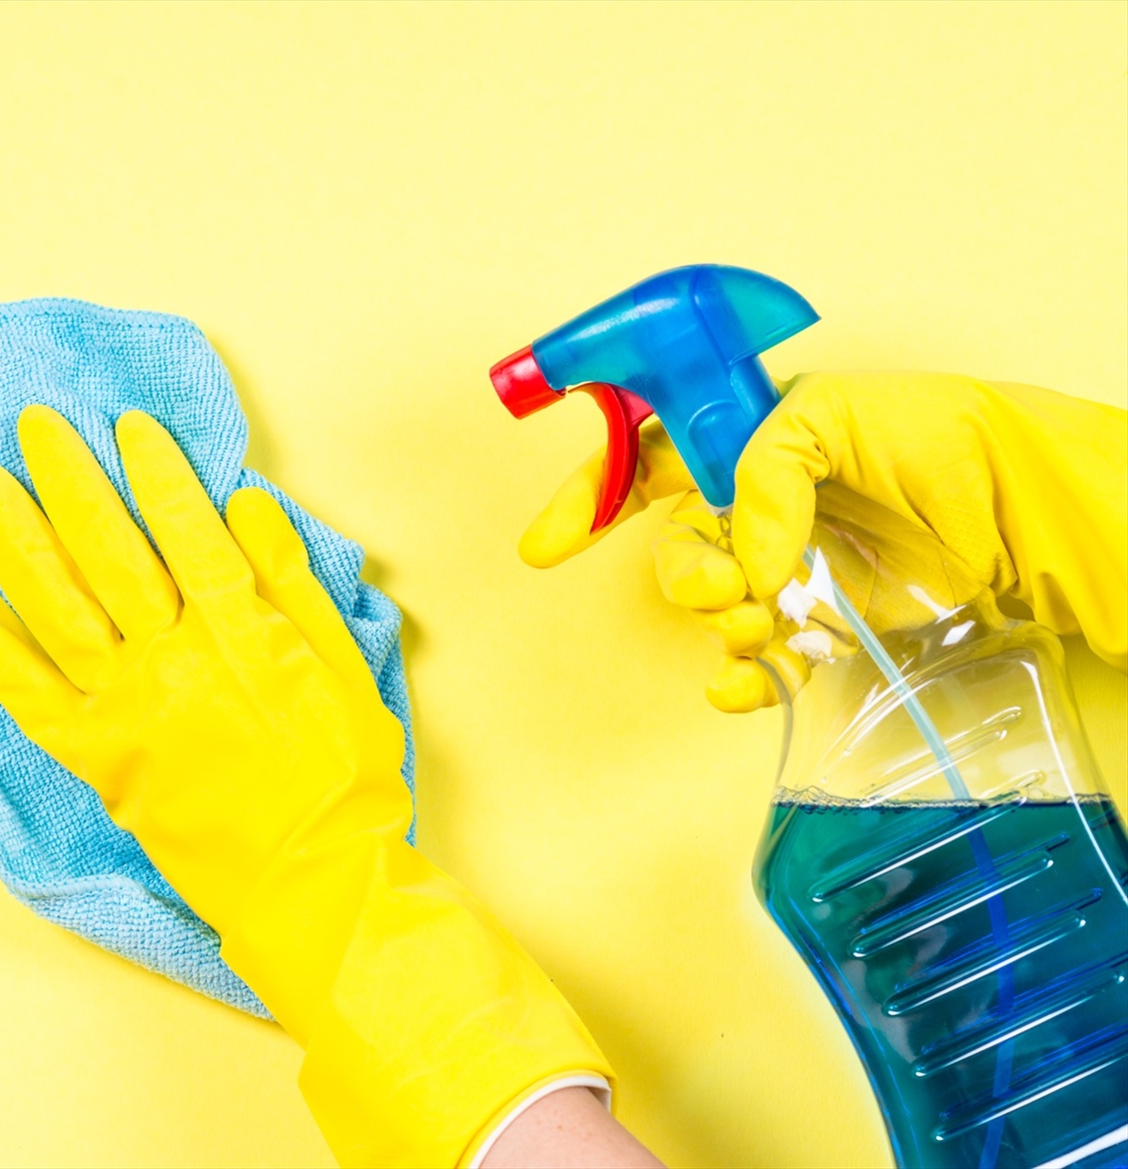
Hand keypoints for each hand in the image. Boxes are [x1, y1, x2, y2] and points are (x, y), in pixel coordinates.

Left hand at [0, 406, 614, 1165]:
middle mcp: (175, 663)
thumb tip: (246, 504)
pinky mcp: (97, 758)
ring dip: (15, 539)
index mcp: (243, 634)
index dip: (158, 471)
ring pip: (56, 609)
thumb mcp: (346, 667)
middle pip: (110, 552)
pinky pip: (26, 692)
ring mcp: (127, 712)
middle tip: (35, 424)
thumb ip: (293, 582)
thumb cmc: (344, 777)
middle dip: (71, 479)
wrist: (313, 881)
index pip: (190, 530)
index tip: (129, 423)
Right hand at [520, 372, 1127, 710]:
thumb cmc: (934, 437)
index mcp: (745, 441)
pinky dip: (742, 680)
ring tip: (763, 621)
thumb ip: (763, 471)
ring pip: (711, 608)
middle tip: (724, 584)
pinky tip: (745, 682)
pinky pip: (757, 664)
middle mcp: (756, 507)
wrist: (1016, 506)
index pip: (644, 464)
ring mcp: (785, 569)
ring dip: (720, 622)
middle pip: (675, 547)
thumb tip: (744, 558)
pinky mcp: (821, 626)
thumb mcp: (832, 415)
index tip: (546, 543)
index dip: (590, 499)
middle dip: (682, 573)